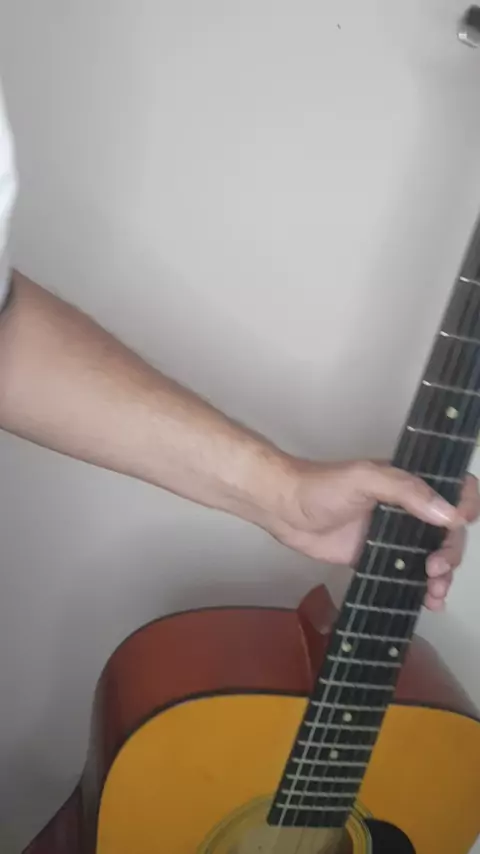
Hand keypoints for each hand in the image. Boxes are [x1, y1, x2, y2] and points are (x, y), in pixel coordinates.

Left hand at [270, 459, 479, 610]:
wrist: (285, 510)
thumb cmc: (323, 486)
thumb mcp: (365, 479)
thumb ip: (406, 491)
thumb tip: (449, 514)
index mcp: (409, 484)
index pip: (454, 489)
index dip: (466, 504)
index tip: (460, 523)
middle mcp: (408, 509)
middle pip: (447, 531)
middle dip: (451, 551)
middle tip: (434, 568)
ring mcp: (394, 536)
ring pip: (433, 556)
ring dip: (443, 575)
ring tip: (434, 593)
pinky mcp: (378, 560)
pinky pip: (409, 574)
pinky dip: (424, 589)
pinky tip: (430, 603)